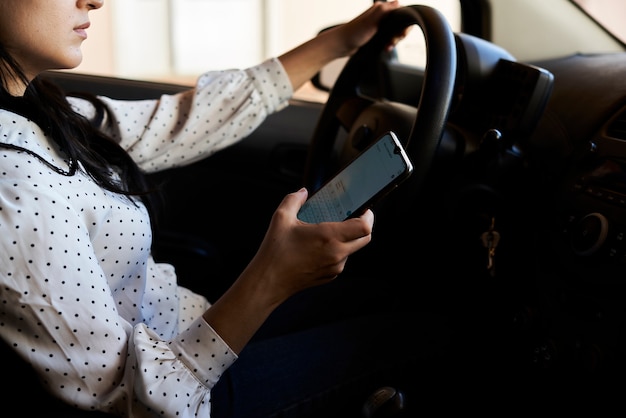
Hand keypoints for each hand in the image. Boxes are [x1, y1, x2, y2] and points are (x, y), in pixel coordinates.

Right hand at [203, 188, 373, 352]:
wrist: (269, 281)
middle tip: (353, 216)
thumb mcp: (281, 218)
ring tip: (331, 230)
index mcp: (329, 236)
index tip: (363, 208)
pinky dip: (338, 251)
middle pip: (365, 238)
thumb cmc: (275, 252)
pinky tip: (320, 246)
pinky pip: (342, 260)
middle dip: (363, 225)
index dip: (368, 215)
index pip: (364, 226)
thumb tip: (303, 192)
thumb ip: (294, 200)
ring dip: (348, 238)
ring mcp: (335, 267)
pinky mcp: (330, 276)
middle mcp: (337, 253)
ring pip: (353, 249)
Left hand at [333, 0, 405, 55]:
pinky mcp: (376, 34)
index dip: (404, 24)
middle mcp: (380, 15)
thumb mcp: (371, 20)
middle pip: (399, 23)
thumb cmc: (354, 32)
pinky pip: (388, 38)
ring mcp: (379, 25)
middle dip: (399, 34)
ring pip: (394, 32)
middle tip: (392, 41)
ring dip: (394, 40)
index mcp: (381, 8)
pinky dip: (389, 44)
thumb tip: (397, 3)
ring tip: (388, 46)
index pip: (401, 12)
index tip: (400, 33)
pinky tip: (386, 48)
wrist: (342, 45)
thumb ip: (384, 10)